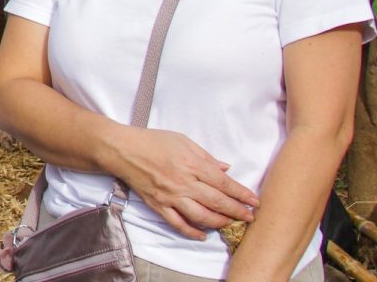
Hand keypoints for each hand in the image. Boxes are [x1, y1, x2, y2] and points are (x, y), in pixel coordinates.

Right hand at [116, 127, 258, 238]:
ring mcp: (171, 196)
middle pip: (217, 202)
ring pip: (201, 216)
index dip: (241, 193)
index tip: (254, 201)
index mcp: (191, 164)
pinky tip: (203, 235)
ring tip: (230, 223)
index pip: (223, 183)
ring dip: (219, 222)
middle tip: (250, 217)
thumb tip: (226, 169)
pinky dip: (192, 232)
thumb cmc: (153, 141)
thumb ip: (206, 156)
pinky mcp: (158, 205)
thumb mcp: (183, 141)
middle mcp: (183, 183)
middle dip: (237, 211)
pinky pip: (178, 223)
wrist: (123, 150)